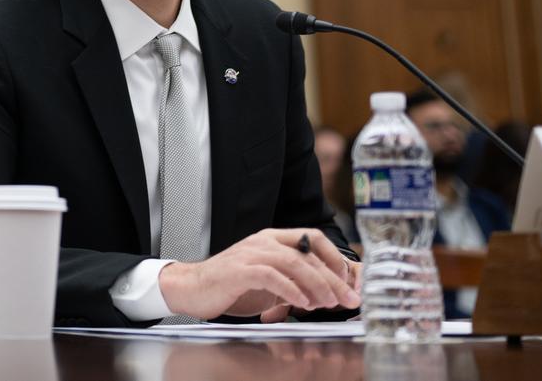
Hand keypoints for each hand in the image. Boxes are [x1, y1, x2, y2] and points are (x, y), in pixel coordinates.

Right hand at [156, 229, 359, 320]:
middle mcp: (264, 242)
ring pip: (295, 263)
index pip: (313, 238)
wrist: (192, 288)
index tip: (347, 281)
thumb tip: (324, 293)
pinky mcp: (240, 270)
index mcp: (272, 239)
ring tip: (329, 303)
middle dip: (334, 279)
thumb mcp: (268, 281)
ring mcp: (251, 254)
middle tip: (349, 298)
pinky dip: (291, 290)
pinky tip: (303, 303)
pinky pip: (272, 276)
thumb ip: (291, 280)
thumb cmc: (230, 286)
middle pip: (309, 254)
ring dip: (317, 285)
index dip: (335, 258)